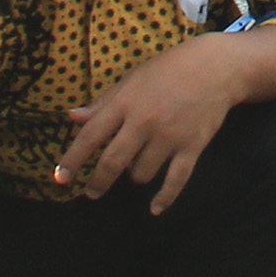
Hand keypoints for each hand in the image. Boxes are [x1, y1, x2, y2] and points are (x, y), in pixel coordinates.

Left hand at [56, 37, 250, 212]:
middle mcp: (143, 122)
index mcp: (125, 102)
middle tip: (92, 192)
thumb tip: (72, 118)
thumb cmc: (168, 70)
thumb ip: (103, 103)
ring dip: (135, 176)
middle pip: (113, 162)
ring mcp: (168, 136)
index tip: (60, 179)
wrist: (215, 67)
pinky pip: (175, 180)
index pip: (90, 136)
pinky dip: (165, 198)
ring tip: (137, 168)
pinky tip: (155, 209)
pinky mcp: (192, 146)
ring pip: (141, 173)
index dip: (72, 160)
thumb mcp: (131, 79)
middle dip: (98, 182)